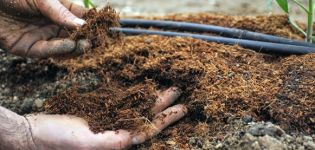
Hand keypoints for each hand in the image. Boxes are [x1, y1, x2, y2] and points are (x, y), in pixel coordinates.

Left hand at [0, 0, 89, 57]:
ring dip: (76, 46)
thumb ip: (61, 13)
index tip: (106, 26)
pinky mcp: (29, 48)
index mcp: (58, 9)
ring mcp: (42, 36)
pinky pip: (47, 51)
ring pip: (63, 46)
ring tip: (87, 44)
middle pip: (74, 34)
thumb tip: (83, 25)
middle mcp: (52, 24)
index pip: (80, 17)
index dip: (93, 22)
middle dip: (87, 37)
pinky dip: (60, 49)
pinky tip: (71, 45)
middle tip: (98, 40)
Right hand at [26, 87, 186, 149]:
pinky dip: (133, 95)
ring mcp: (108, 122)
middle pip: (146, 117)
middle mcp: (116, 132)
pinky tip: (141, 89)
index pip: (148, 130)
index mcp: (117, 142)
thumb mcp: (86, 143)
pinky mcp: (98, 112)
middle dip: (163, 106)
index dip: (166, 120)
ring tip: (166, 88)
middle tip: (178, 91)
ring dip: (151, 98)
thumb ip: (111, 141)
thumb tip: (132, 138)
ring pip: (136, 108)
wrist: (34, 133)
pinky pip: (120, 102)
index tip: (182, 108)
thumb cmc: (55, 142)